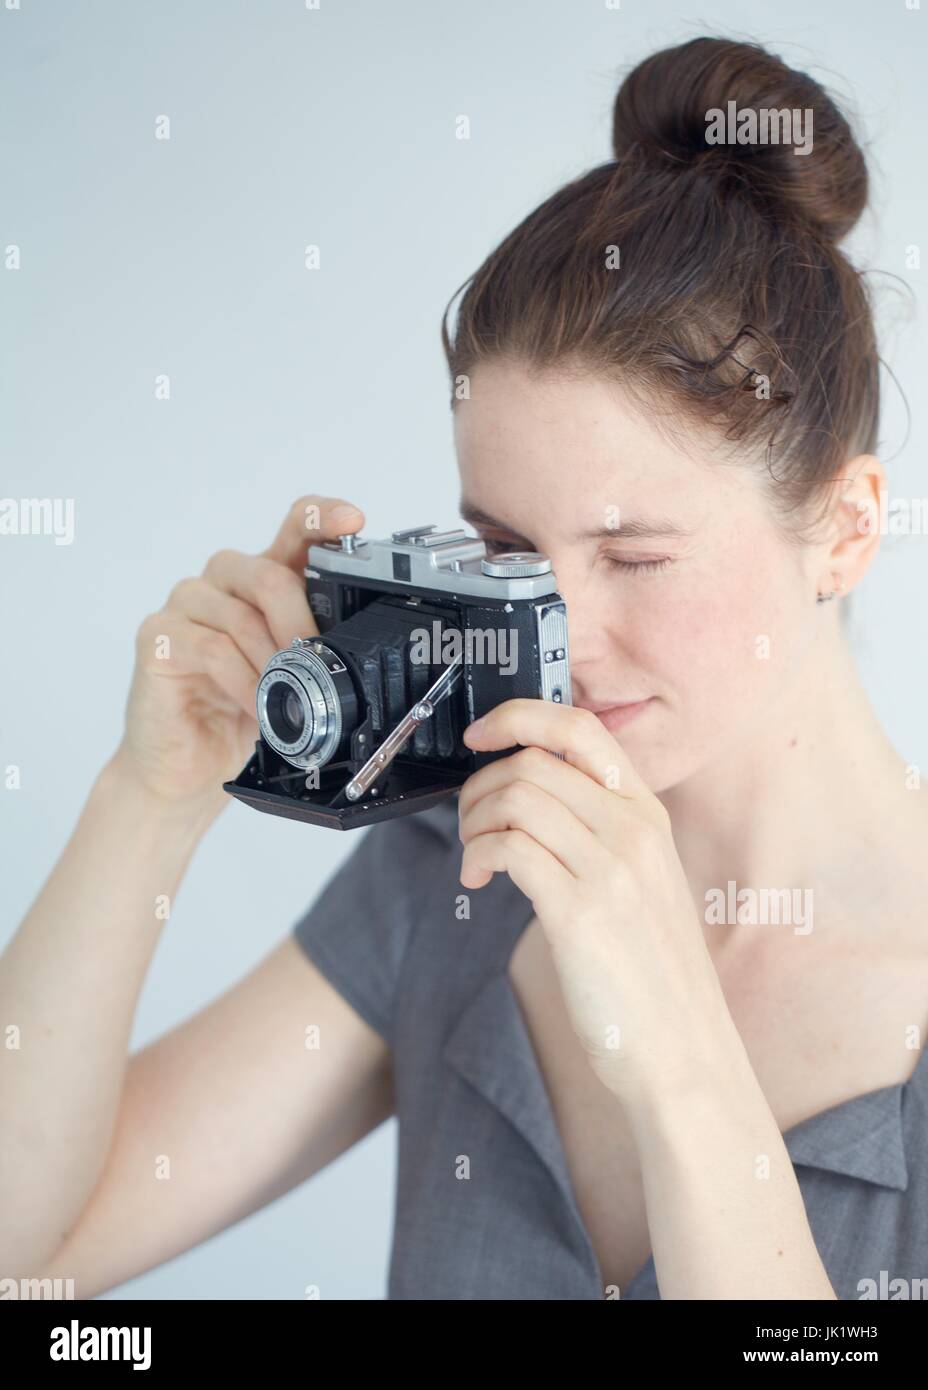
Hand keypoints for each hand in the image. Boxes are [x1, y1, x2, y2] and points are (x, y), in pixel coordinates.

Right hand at [111, 494, 364, 815]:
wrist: (190, 765)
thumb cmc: (241, 714)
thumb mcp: (293, 675)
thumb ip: (315, 645)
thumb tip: (358, 641)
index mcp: (262, 580)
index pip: (295, 528)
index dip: (323, 516)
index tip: (353, 521)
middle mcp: (223, 581)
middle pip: (270, 576)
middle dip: (302, 627)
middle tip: (315, 666)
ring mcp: (185, 605)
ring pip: (241, 617)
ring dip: (272, 665)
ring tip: (286, 696)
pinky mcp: (156, 637)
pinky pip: (210, 649)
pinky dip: (243, 681)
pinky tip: (256, 704)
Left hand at [457, 699, 736, 1106]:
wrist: (683, 1050)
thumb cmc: (653, 973)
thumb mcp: (642, 880)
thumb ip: (600, 831)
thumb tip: (529, 797)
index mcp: (648, 815)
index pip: (580, 728)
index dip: (518, 717)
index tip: (482, 734)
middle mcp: (633, 831)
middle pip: (534, 761)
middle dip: (480, 783)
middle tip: (470, 821)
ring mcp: (610, 869)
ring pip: (516, 798)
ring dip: (474, 820)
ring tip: (475, 856)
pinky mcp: (580, 912)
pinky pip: (509, 848)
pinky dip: (478, 854)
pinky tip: (479, 881)